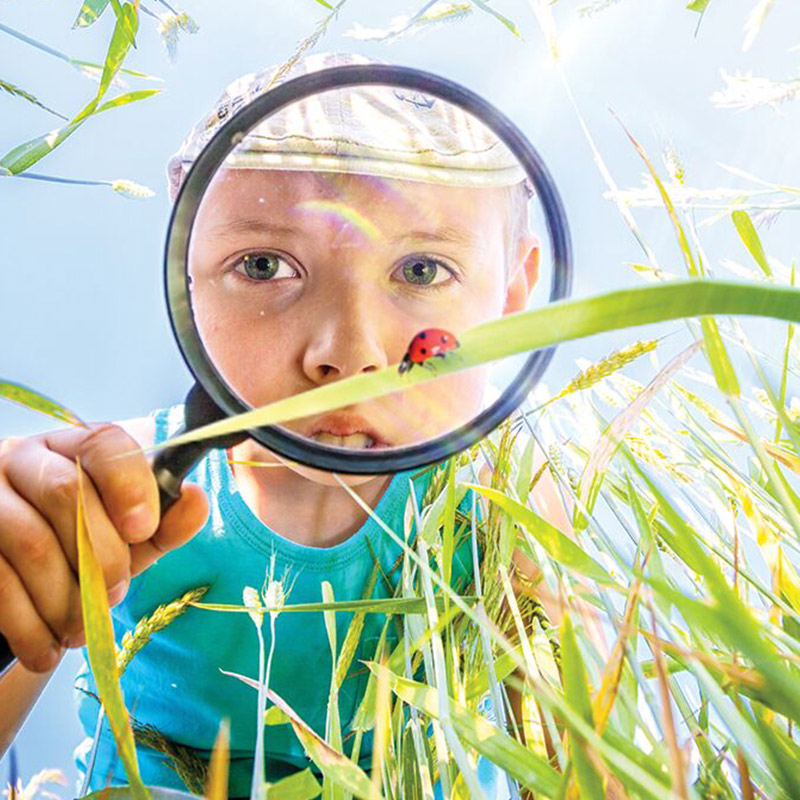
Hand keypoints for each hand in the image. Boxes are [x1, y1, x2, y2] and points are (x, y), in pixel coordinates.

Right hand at [0, 423, 207, 672]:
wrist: (24, 586)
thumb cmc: (90, 548)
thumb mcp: (133, 535)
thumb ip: (166, 522)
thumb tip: (196, 500)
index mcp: (77, 446)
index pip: (104, 443)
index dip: (128, 484)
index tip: (143, 529)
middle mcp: (25, 457)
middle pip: (66, 492)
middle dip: (101, 555)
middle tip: (114, 594)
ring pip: (31, 541)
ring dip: (66, 597)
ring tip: (84, 627)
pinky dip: (29, 625)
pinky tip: (48, 648)